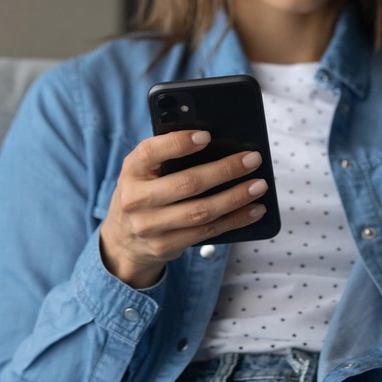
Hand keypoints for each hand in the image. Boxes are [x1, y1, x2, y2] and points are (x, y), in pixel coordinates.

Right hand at [99, 130, 268, 288]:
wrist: (123, 239)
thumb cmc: (145, 191)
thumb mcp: (145, 170)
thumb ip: (169, 156)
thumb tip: (219, 143)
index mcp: (132, 170)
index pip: (151, 152)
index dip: (179, 143)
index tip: (207, 136)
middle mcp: (136, 198)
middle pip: (186, 184)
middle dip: (224, 171)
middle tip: (253, 159)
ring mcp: (150, 226)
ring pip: (200, 212)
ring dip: (235, 198)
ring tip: (259, 186)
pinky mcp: (166, 246)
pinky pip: (207, 232)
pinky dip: (235, 220)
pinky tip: (254, 210)